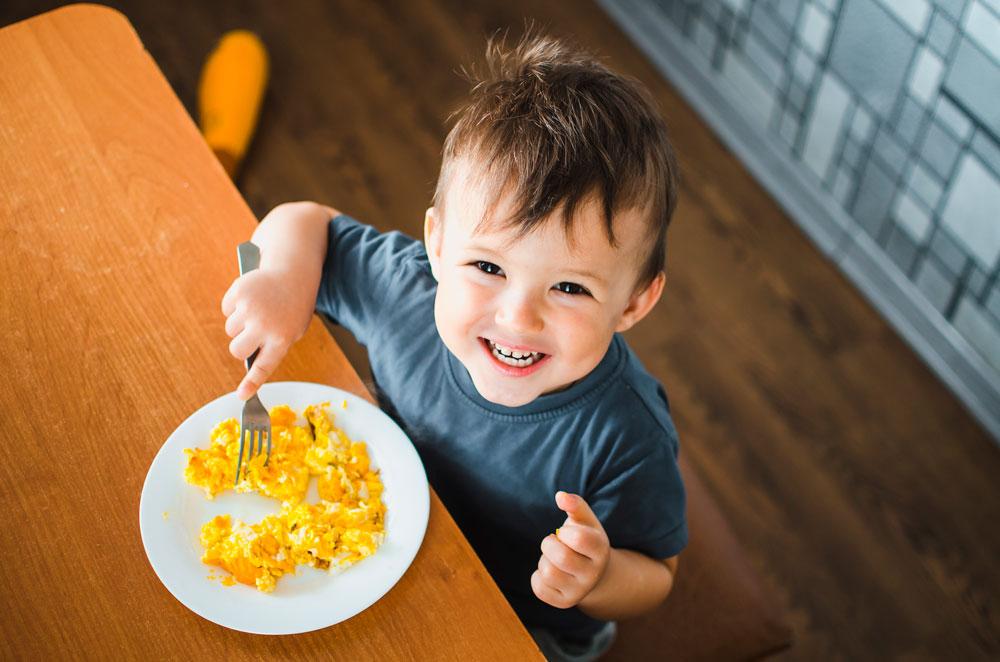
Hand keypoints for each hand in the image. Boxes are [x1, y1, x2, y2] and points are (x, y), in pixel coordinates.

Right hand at [221, 266, 315, 398]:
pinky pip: (226, 309)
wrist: (294, 273)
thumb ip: (273, 346)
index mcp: (282, 338)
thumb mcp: (293, 329)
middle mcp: (265, 325)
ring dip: (239, 324)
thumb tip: (248, 360)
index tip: (242, 395)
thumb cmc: (293, 306)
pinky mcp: (239, 292)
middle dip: (240, 346)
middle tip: (252, 335)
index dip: (252, 383)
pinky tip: (251, 298)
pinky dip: (234, 306)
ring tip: (258, 310)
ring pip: (230, 330)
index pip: (264, 367)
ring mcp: (250, 308)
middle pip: (236, 350)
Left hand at [531, 491, 610, 609]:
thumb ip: (575, 505)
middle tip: (553, 542)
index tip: (564, 532)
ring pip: (548, 573)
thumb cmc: (585, 540)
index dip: (565, 532)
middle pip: (562, 558)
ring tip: (553, 558)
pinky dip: (537, 576)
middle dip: (549, 544)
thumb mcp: (585, 521)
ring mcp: (579, 591)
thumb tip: (561, 496)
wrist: (594, 573)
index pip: (581, 539)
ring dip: (543, 560)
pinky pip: (539, 588)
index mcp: (601, 550)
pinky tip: (550, 571)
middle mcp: (593, 574)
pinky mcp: (564, 602)